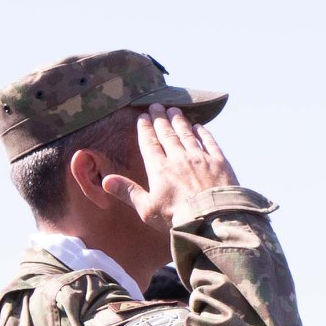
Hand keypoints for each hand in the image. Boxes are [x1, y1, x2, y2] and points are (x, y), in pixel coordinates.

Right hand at [101, 104, 241, 227]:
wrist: (213, 220)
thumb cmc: (176, 218)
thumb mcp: (146, 209)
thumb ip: (127, 192)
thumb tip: (105, 180)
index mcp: (159, 169)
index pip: (149, 143)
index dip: (145, 129)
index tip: (142, 116)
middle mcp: (178, 158)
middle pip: (167, 134)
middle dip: (160, 119)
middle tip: (156, 106)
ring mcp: (200, 158)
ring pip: (187, 134)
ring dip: (180, 121)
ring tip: (175, 110)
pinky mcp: (219, 162)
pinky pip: (210, 142)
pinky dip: (204, 133)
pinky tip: (199, 127)